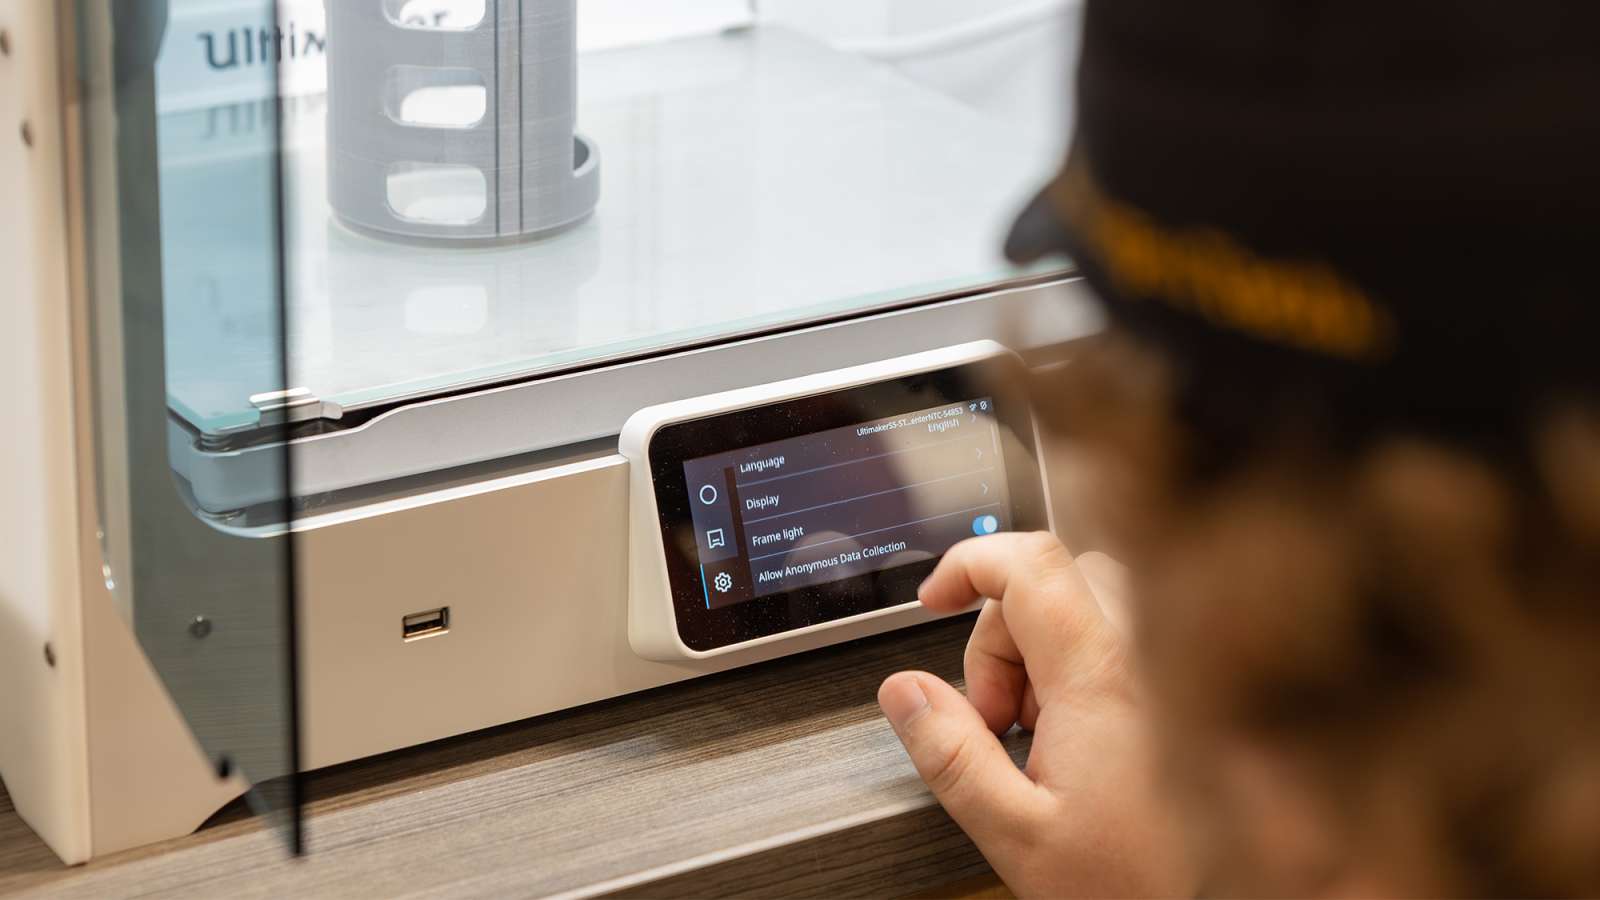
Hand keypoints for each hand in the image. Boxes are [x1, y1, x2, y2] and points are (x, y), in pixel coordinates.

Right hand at [878, 533, 1193, 897]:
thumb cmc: (1134, 885)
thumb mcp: (1016, 834)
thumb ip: (950, 755)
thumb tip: (904, 691)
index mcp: (1100, 678)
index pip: (1029, 563)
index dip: (968, 564)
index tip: (934, 599)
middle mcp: (1146, 657)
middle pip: (1051, 582)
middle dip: (1000, 636)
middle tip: (994, 718)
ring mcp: (1170, 668)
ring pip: (1087, 602)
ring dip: (1040, 652)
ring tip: (1038, 734)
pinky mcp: (1184, 688)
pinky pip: (1121, 634)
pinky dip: (1080, 665)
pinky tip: (1078, 736)